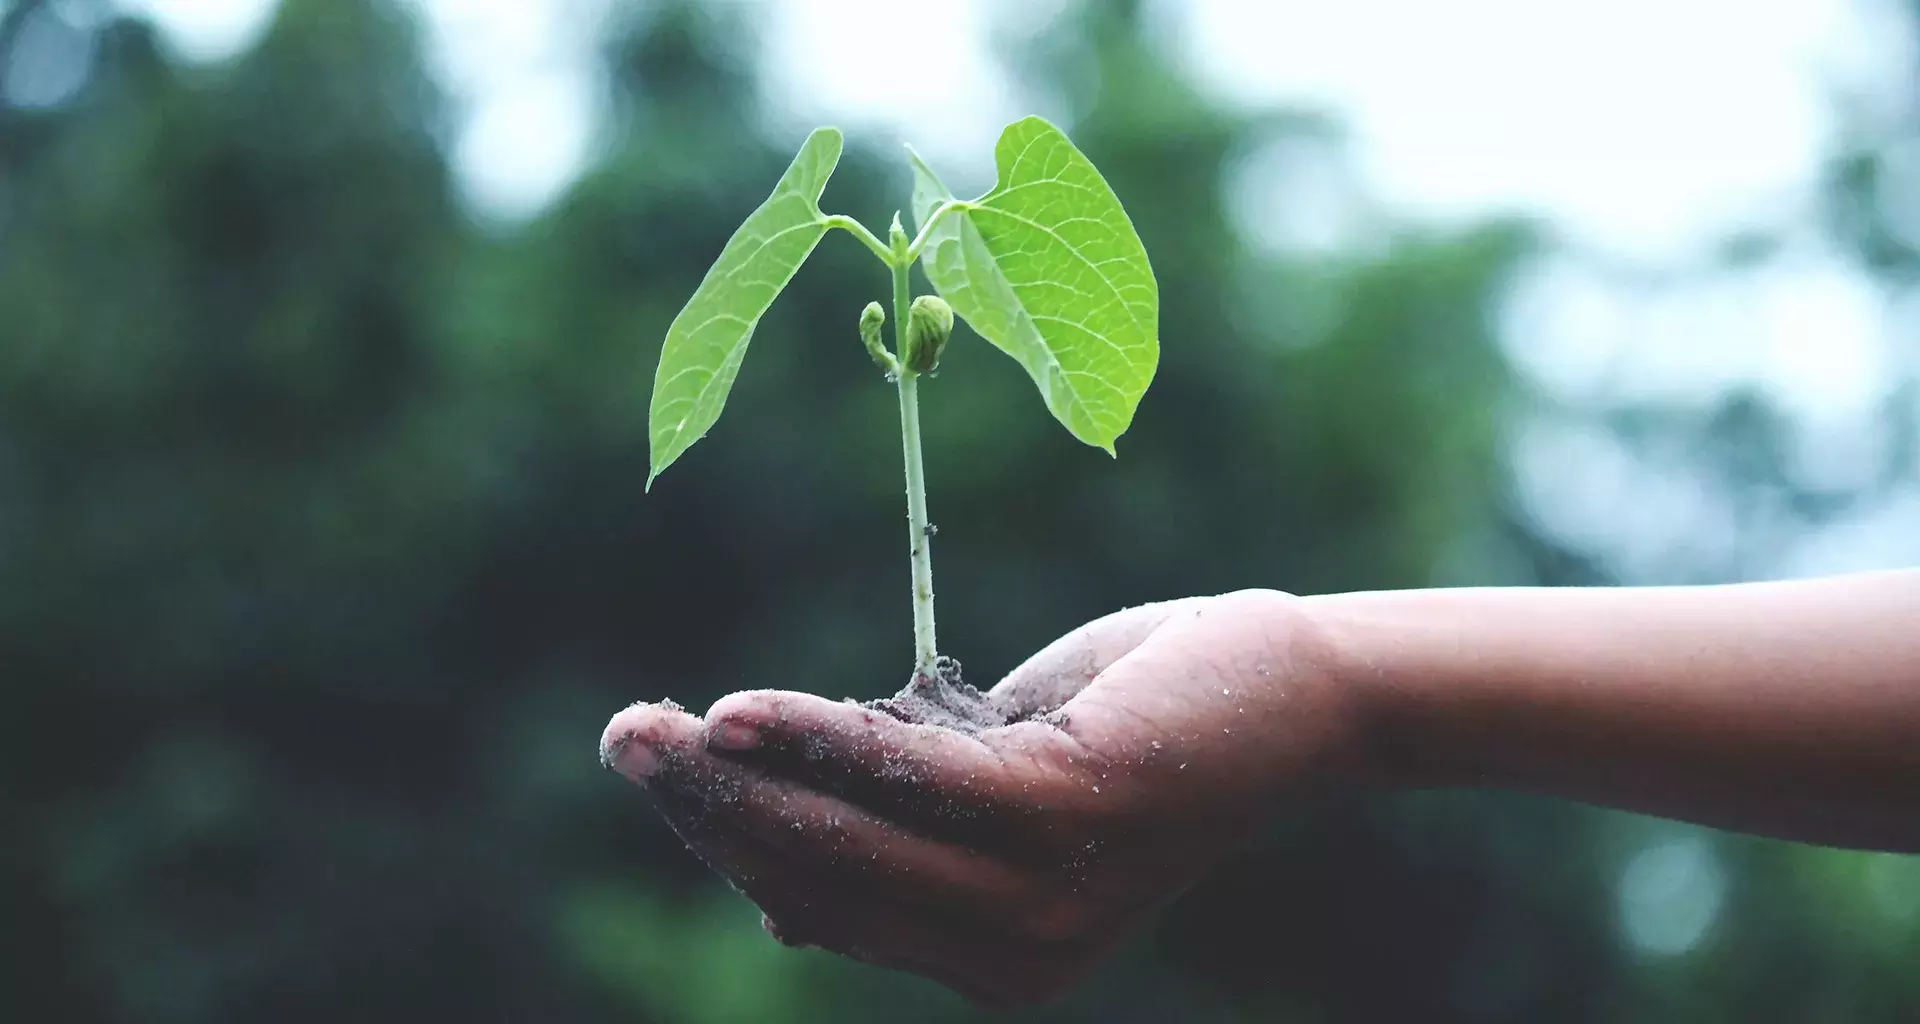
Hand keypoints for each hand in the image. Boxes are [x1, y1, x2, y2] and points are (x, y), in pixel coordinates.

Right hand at [600, 590, 1373, 1006]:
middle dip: (708, 813)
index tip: (663, 771)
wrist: (1295, 692)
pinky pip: (909, 778)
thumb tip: (776, 900)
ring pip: (849, 840)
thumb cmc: (1139, 725)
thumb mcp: (1002, 789)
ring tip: (649, 728)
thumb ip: (904, 835)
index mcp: (994, 959)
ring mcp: (1044, 897)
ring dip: (736, 779)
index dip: (732, 843)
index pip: (828, 907)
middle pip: (820, 882)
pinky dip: (819, 741)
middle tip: (622, 739)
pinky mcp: (1068, 817)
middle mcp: (1014, 956)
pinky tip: (741, 713)